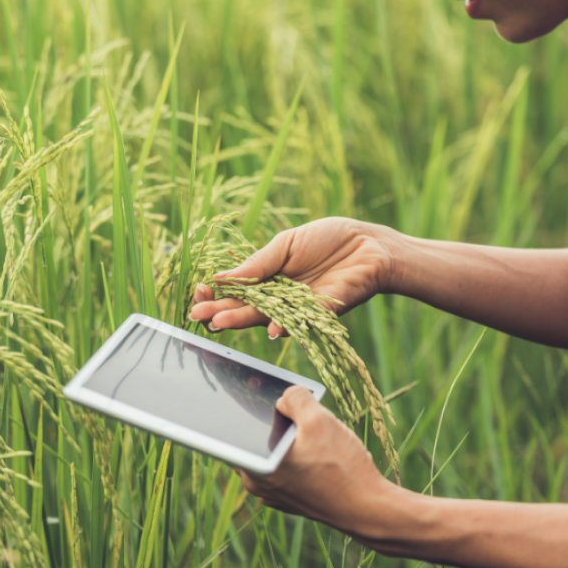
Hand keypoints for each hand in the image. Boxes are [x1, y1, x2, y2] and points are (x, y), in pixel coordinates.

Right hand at [188, 217, 398, 336]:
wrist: (369, 245)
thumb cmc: (329, 239)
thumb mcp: (286, 244)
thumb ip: (258, 263)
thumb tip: (221, 277)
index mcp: (268, 279)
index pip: (236, 291)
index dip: (216, 293)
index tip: (199, 291)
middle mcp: (280, 298)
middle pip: (245, 308)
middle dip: (220, 311)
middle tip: (198, 315)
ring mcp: (299, 309)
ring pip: (266, 318)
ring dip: (243, 321)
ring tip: (220, 321)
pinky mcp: (322, 314)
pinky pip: (302, 322)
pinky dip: (287, 326)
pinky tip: (271, 328)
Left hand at [235, 386, 393, 537]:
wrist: (368, 509)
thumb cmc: (342, 468)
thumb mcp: (319, 420)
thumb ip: (295, 398)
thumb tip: (284, 396)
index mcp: (254, 465)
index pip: (234, 428)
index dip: (243, 405)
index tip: (253, 390)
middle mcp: (257, 483)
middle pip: (257, 438)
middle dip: (275, 421)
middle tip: (295, 407)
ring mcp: (273, 494)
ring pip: (275, 453)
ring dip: (291, 439)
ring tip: (316, 431)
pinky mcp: (291, 499)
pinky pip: (288, 468)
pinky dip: (299, 456)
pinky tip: (322, 450)